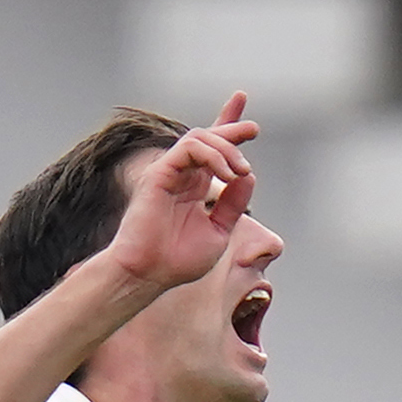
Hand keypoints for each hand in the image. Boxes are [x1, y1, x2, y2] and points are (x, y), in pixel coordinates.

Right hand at [102, 95, 261, 296]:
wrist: (148, 274)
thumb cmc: (177, 262)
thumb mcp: (219, 231)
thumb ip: (233, 204)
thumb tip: (248, 176)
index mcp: (195, 189)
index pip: (214, 154)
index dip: (230, 135)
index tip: (252, 128)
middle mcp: (182, 177)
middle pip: (207, 137)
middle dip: (232, 127)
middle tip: (254, 129)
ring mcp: (170, 173)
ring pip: (200, 138)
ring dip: (227, 149)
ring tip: (241, 171)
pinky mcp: (159, 172)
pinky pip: (190, 147)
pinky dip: (213, 155)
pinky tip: (226, 175)